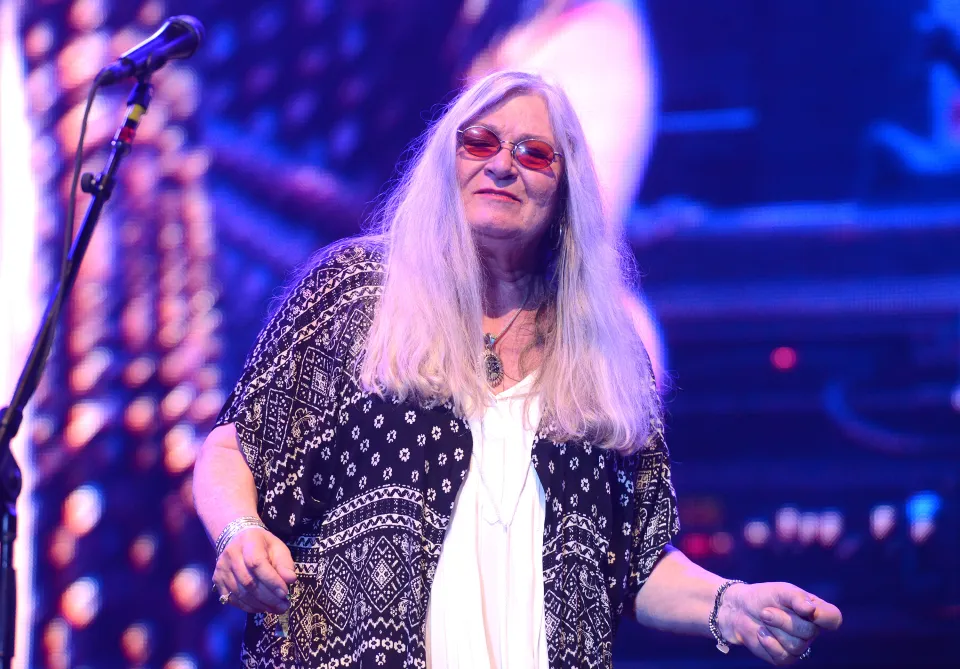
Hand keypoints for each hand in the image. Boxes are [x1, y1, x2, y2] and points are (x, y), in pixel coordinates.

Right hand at [212, 527, 296, 613]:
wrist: (239, 540)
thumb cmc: (262, 545)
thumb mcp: (278, 548)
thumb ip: (285, 564)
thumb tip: (290, 580)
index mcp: (248, 541)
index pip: (257, 563)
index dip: (271, 581)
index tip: (285, 593)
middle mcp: (231, 554)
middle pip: (248, 582)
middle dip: (268, 598)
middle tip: (284, 606)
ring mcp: (221, 569)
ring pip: (240, 593)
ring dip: (260, 605)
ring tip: (276, 609)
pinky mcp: (217, 580)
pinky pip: (233, 599)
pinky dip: (249, 607)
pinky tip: (262, 607)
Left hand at [717, 582, 841, 664]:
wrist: (740, 609)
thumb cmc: (764, 597)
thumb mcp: (781, 591)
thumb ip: (797, 598)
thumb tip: (811, 610)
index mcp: (815, 611)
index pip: (833, 618)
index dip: (824, 617)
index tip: (808, 610)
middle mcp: (811, 630)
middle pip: (809, 632)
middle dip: (783, 620)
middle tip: (765, 611)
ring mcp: (799, 646)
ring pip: (795, 645)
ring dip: (774, 629)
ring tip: (763, 618)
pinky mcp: (784, 657)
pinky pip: (783, 655)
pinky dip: (768, 642)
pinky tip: (760, 632)